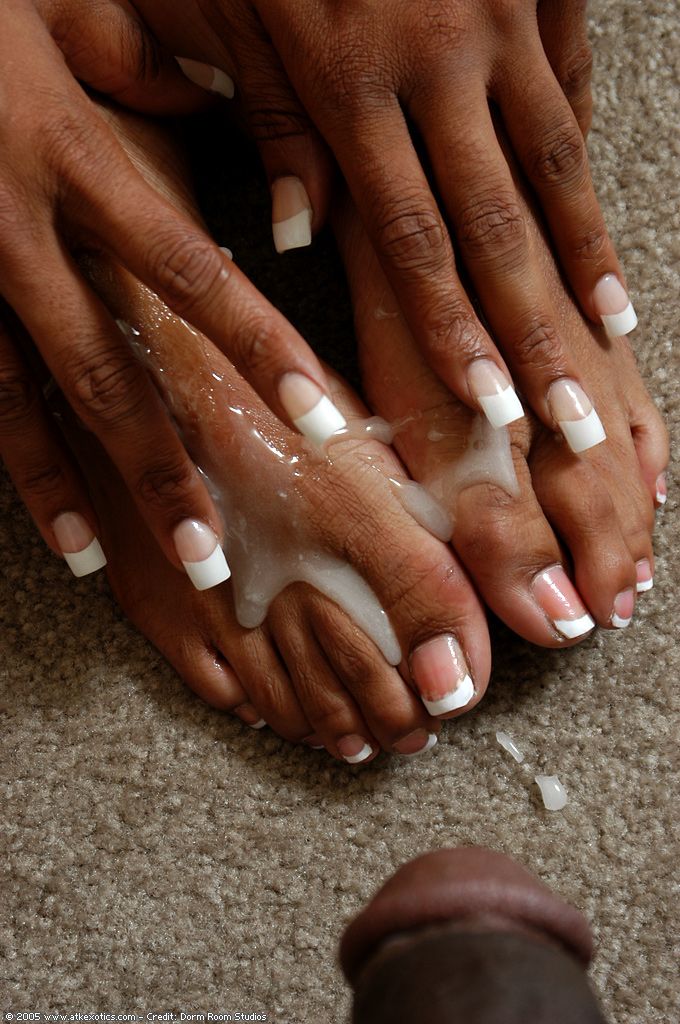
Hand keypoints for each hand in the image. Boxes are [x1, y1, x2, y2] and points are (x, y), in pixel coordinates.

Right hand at [0, 0, 345, 584]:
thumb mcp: (65, 8)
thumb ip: (150, 61)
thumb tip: (224, 99)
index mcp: (72, 159)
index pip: (188, 272)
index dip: (256, 346)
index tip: (316, 417)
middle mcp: (16, 231)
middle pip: (106, 371)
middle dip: (159, 466)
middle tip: (209, 552)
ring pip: (27, 402)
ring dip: (79, 490)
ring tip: (118, 565)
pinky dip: (16, 463)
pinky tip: (53, 527)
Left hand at [154, 0, 634, 443]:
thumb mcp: (244, 8)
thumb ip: (277, 122)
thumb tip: (301, 235)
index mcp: (355, 82)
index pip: (414, 241)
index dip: (457, 331)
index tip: (492, 405)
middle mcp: (439, 68)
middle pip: (499, 226)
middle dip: (537, 331)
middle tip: (572, 415)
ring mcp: (500, 27)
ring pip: (555, 166)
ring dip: (585, 261)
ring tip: (612, 336)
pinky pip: (567, 92)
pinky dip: (584, 170)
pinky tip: (602, 231)